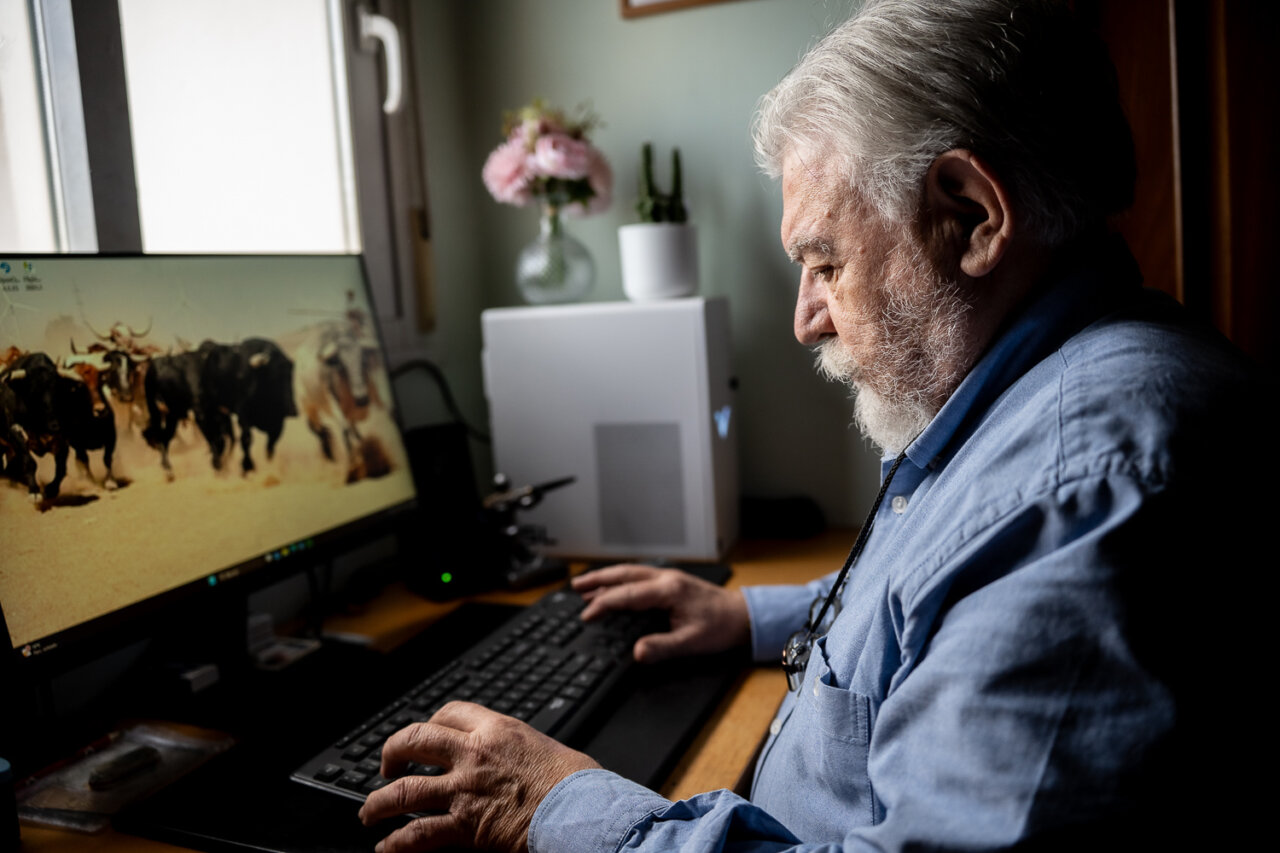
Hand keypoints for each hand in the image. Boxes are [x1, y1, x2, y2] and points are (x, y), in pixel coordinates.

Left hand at [358, 702, 598, 852]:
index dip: (430, 723)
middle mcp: (474, 753)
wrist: (580, 810)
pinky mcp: (465, 825)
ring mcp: (465, 789)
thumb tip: (512, 756)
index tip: (425, 736)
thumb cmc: (573, 783)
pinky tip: (387, 847)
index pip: (450, 712)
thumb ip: (516, 747)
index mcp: (497, 729)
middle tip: (388, 766)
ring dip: (380, 802)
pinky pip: (419, 833)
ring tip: (369, 812)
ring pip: (406, 789)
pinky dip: (397, 842)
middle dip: (393, 752)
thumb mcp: (542, 747)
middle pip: (415, 739)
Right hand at [573, 564, 750, 663]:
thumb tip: (637, 653)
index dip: (604, 604)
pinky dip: (621, 579)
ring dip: (607, 577)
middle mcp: (666, 579)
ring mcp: (669, 578)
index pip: (627, 594)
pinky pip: (639, 576)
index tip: (586, 615)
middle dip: (598, 580)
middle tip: (575, 587)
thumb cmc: (721, 627)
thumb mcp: (692, 642)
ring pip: (631, 572)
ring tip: (586, 585)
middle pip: (624, 574)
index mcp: (669, 590)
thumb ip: (663, 647)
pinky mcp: (672, 582)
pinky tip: (615, 586)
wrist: (743, 615)